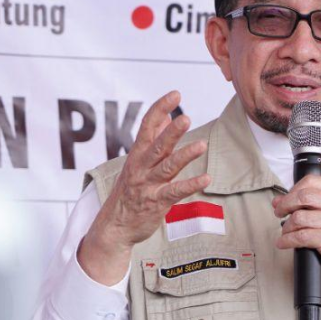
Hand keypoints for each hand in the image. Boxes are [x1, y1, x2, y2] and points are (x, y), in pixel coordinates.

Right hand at [80, 91, 210, 284]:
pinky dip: (190, 185)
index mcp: (137, 154)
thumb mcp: (138, 161)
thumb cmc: (130, 190)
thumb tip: (168, 117)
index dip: (160, 109)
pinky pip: (175, 192)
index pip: (147, 126)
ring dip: (184, 156)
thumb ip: (153, 139)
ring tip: (201, 145)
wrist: (114, 226)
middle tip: (185, 118)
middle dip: (171, 132)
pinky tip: (206, 179)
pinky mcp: (156, 202)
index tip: (175, 94)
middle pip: (157, 145)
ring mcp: (148, 185)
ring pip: (167, 167)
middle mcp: (141, 167)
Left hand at [272, 174, 320, 298]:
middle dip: (285, 205)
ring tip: (286, 232)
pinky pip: (301, 236)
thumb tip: (278, 201)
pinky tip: (284, 242)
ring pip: (300, 217)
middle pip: (304, 196)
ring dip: (287, 226)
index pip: (312, 181)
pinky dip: (287, 240)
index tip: (285, 200)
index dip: (293, 190)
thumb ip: (309, 203)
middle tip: (279, 213)